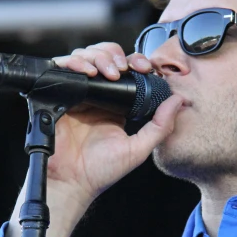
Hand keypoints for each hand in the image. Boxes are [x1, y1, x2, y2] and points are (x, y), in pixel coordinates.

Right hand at [2, 42, 183, 236]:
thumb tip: (179, 100)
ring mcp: (76, 94)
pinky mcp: (58, 95)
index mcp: (115, 105)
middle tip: (123, 68)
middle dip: (114, 54)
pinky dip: (75, 63)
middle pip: (103, 56)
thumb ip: (160, 126)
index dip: (135, 62)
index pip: (125, 70)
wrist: (71, 181)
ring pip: (85, 56)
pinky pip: (62, 67)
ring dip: (98, 56)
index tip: (144, 67)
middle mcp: (95, 96)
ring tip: (107, 72)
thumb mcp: (139, 148)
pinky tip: (88, 73)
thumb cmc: (101, 171)